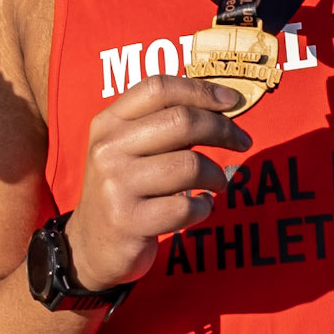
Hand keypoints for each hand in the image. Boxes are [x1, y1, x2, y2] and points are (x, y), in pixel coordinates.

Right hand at [65, 74, 252, 291]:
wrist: (90, 245)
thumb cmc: (124, 189)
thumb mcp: (128, 149)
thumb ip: (162, 124)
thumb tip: (221, 106)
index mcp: (107, 123)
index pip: (158, 88)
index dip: (201, 90)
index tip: (233, 101)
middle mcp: (107, 150)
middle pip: (181, 121)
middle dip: (223, 129)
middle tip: (243, 142)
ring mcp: (115, 186)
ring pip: (189, 165)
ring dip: (216, 175)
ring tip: (218, 184)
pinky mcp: (128, 221)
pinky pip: (186, 206)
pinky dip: (204, 207)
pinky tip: (199, 207)